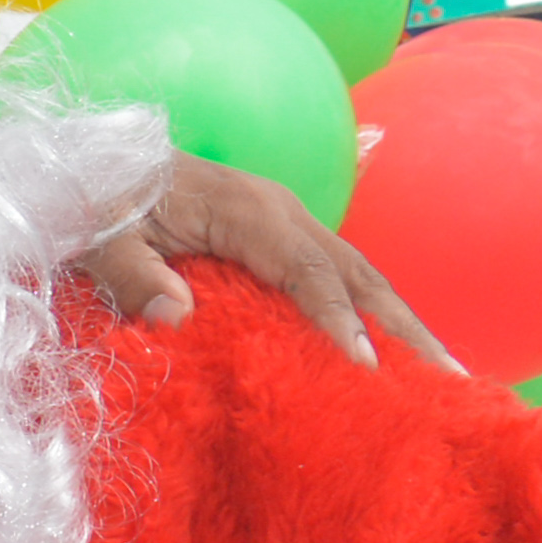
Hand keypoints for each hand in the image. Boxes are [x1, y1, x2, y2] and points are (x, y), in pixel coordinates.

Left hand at [78, 155, 456, 370]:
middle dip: (403, 326)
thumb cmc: (96, 202)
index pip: (309, 271)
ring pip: (357, 275)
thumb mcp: (100, 240)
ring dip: (400, 322)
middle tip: (448, 379)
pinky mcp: (276, 239)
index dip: (337, 318)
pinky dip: (368, 313)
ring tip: (443, 372)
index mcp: (247, 211)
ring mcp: (284, 224)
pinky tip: (389, 352)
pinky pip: (334, 277)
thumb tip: (173, 315)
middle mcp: (280, 213)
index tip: (364, 366)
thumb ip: (132, 275)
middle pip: (357, 274)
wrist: (93, 164)